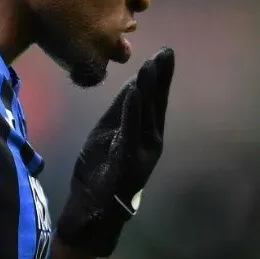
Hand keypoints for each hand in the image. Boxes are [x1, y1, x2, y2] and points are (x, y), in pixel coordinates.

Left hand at [56, 47, 173, 256]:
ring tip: (150, 65)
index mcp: (147, 131)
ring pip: (147, 113)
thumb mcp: (111, 132)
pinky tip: (135, 93)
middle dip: (161, 77)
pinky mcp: (129, 159)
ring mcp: (142, 150)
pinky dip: (133, 111)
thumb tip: (135, 83)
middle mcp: (151, 138)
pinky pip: (131, 131)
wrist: (93, 206)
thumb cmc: (102, 167)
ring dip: (148, 88)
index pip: (155, 98)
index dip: (160, 75)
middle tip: (166, 52)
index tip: (164, 53)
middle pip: (157, 102)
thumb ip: (123, 109)